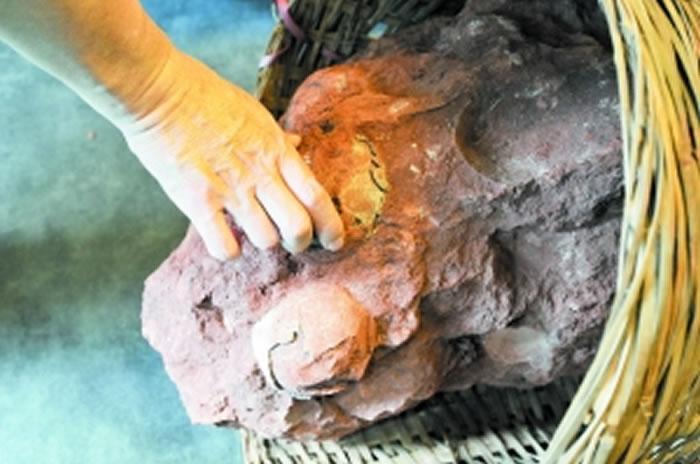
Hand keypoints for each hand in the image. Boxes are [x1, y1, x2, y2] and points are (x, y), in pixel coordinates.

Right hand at [121, 51, 344, 259]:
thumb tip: (298, 142)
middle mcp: (260, 173)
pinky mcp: (197, 202)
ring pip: (266, 240)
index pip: (317, 196)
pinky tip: (225, 241)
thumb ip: (277, 136)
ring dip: (263, 242)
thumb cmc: (206, 97)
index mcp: (276, 151)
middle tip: (294, 243)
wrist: (161, 91)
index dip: (332, 225)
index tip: (335, 241)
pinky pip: (225, 247)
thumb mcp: (254, 112)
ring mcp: (230, 189)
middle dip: (301, 243)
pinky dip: (229, 252)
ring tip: (252, 231)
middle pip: (299, 227)